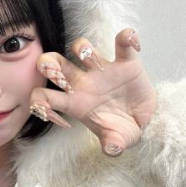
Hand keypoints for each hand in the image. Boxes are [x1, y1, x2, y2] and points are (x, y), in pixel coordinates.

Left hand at [30, 29, 157, 155]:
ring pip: (81, 47)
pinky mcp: (125, 61)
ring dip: (82, 49)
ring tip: (94, 61)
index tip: (50, 112)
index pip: (46, 97)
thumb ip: (112, 144)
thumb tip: (112, 149)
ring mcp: (102, 69)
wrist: (145, 122)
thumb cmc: (122, 129)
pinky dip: (127, 37)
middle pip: (55, 64)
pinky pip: (122, 43)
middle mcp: (83, 82)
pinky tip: (133, 44)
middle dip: (47, 64)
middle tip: (54, 70)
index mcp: (74, 102)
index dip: (40, 102)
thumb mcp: (117, 140)